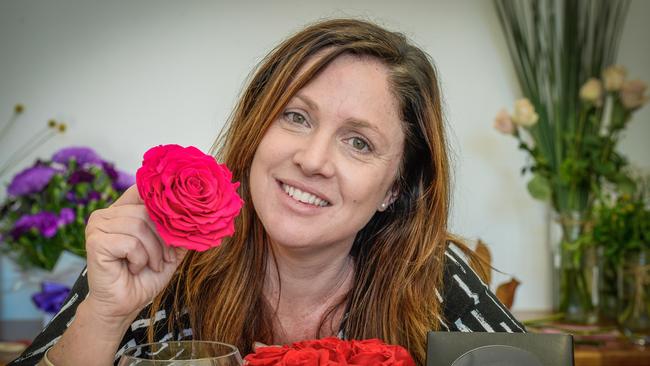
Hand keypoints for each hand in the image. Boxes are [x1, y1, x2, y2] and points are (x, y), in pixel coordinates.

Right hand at [83, 184, 187, 322]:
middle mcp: (106, 214)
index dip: (162, 197)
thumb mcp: (170, 250)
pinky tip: (133, 268)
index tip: (182, 205)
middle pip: (146, 211)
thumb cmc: (143, 277)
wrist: (124, 305)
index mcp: (121, 211)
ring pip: (139, 226)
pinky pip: (130, 242)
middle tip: (165, 258)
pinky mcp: (95, 241)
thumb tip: (201, 215)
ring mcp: (97, 226)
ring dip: (153, 251)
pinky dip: (140, 259)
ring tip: (150, 265)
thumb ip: (180, 230)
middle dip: (163, 238)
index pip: (142, 190)